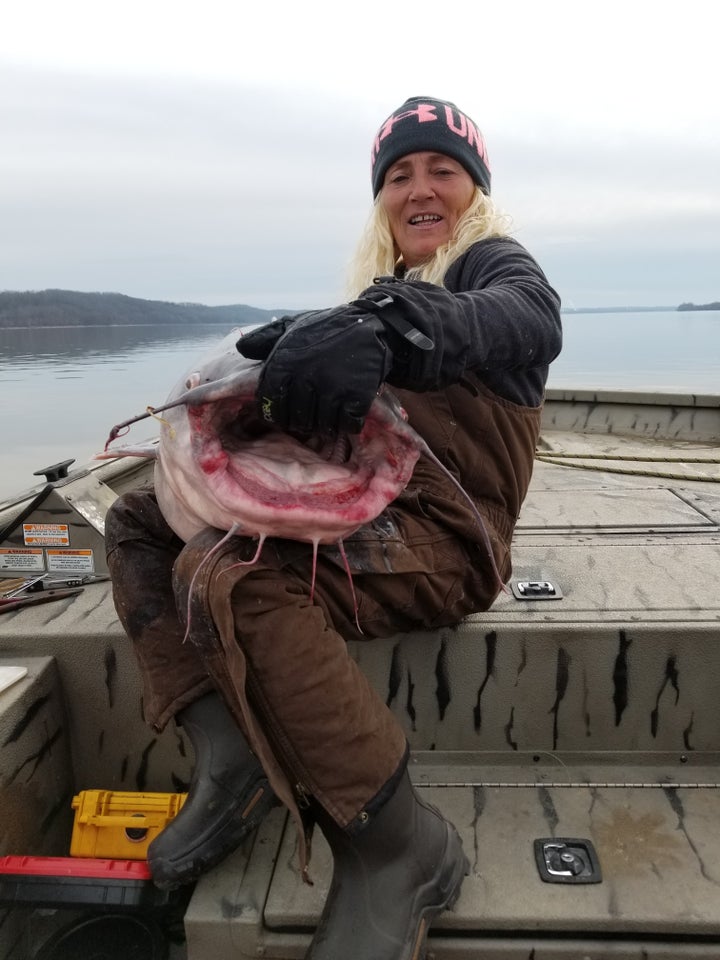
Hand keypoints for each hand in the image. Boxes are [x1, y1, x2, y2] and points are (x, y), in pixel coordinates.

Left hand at [239, 304, 392, 435]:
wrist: (372, 323)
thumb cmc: (327, 328)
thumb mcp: (293, 327)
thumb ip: (265, 338)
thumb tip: (241, 348)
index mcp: (285, 363)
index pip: (269, 403)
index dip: (274, 413)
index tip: (282, 414)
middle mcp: (305, 378)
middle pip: (295, 420)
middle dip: (301, 422)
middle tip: (309, 416)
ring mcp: (332, 388)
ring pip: (321, 425)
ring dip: (325, 424)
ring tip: (328, 415)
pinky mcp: (357, 396)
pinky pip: (347, 424)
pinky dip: (348, 422)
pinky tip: (348, 412)